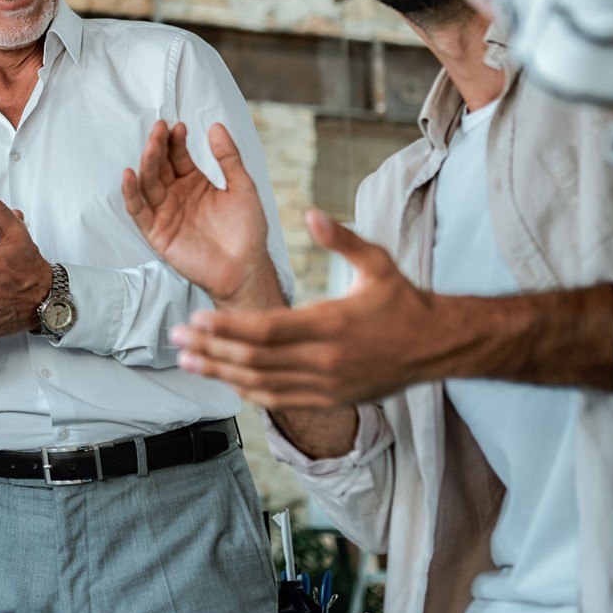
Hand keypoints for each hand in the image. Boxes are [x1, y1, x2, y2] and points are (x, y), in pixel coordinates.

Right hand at [122, 121, 282, 309]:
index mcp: (195, 184)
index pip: (178, 157)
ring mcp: (165, 213)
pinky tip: (129, 176)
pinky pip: (138, 211)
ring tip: (151, 145)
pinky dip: (131, 194)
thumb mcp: (242, 186)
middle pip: (160, 167)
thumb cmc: (247, 231)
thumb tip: (216, 126)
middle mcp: (177, 196)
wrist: (245, 267)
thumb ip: (228, 157)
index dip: (176, 141)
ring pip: (148, 184)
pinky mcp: (157, 233)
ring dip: (147, 163)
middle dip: (158, 147)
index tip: (178, 126)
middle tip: (159, 127)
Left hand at [169, 209, 449, 407]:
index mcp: (331, 325)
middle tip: (174, 340)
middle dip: (210, 349)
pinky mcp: (331, 400)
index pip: (266, 330)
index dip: (226, 327)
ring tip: (187, 362)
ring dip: (220, 373)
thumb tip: (310, 213)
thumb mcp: (378, 262)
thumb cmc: (403, 300)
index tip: (194, 318)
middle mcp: (325, 361)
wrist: (437, 347)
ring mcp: (327, 386)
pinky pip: (280, 400)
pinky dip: (248, 391)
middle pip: (254, 360)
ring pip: (262, 384)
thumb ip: (342, 239)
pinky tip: (225, 379)